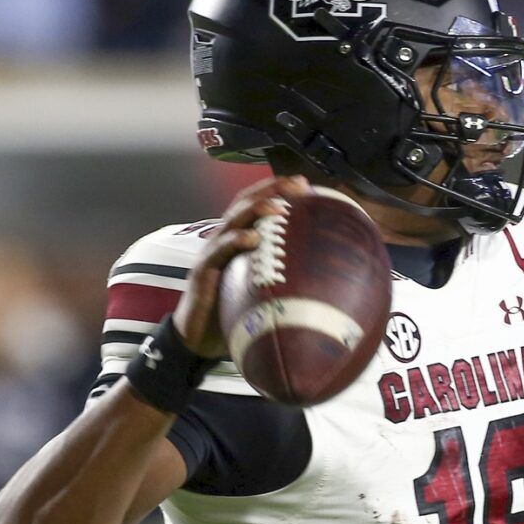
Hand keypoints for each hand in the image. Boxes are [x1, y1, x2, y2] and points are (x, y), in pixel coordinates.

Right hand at [170, 175, 312, 355]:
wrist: (198, 339)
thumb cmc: (233, 313)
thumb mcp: (262, 290)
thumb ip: (283, 278)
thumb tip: (325, 282)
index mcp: (238, 241)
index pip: (257, 206)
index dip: (278, 191)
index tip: (305, 184)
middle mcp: (224, 241)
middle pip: (245, 204)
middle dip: (271, 190)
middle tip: (297, 183)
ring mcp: (212, 254)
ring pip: (232, 222)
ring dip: (255, 210)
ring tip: (278, 206)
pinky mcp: (202, 272)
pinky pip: (219, 252)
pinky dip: (236, 241)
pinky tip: (253, 238)